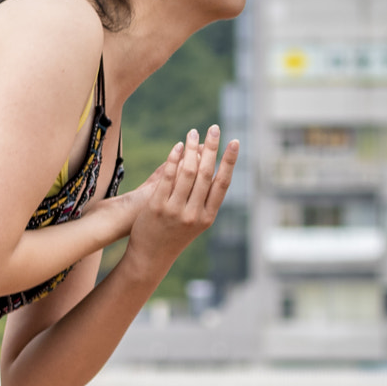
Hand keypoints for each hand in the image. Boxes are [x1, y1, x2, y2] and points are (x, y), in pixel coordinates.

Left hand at [124, 124, 237, 270]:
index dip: (229, 161)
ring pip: (187, 173)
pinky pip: (167, 178)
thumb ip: (205, 199)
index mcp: (208, 216)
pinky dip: (173, 160)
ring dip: (191, 150)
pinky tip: (177, 147)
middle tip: (213, 128)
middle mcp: (194, 213)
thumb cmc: (176, 235)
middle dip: (211, 148)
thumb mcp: (197, 222)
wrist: (151, 256)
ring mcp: (175, 210)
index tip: (235, 141)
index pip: (222, 184)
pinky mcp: (157, 207)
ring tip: (193, 134)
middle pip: (205, 174)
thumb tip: (215, 171)